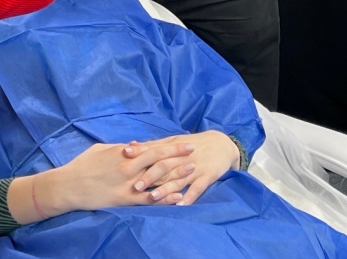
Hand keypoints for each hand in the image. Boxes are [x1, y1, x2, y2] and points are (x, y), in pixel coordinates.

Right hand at [37, 140, 202, 215]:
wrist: (70, 186)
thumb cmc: (83, 165)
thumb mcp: (101, 149)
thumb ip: (119, 148)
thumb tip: (133, 147)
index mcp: (123, 153)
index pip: (152, 147)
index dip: (170, 146)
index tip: (185, 142)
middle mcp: (128, 167)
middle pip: (159, 159)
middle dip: (178, 155)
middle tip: (194, 152)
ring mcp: (128, 184)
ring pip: (157, 178)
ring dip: (176, 174)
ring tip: (192, 171)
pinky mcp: (125, 200)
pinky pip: (149, 199)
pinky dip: (164, 197)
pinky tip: (178, 197)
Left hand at [121, 131, 239, 205]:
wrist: (222, 144)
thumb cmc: (193, 143)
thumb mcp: (173, 141)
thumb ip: (153, 145)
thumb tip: (130, 145)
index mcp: (172, 147)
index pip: (154, 150)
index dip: (140, 153)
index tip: (125, 156)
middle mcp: (182, 158)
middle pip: (164, 167)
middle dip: (150, 176)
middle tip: (135, 186)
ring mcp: (195, 168)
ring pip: (178, 180)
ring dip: (166, 189)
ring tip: (153, 197)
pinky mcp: (207, 178)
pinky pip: (197, 189)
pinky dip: (189, 197)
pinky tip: (180, 206)